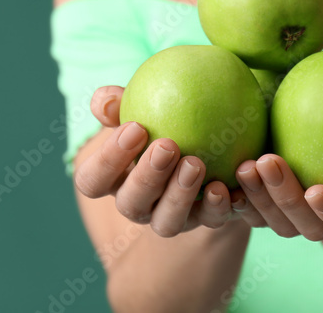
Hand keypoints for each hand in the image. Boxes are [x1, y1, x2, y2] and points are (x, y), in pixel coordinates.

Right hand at [73, 85, 252, 237]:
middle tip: (168, 146)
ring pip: (167, 222)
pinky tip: (228, 186)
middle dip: (147, 178)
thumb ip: (120, 101)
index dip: (108, 160)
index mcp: (114, 178)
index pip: (93, 180)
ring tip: (196, 163)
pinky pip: (211, 220)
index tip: (135, 128)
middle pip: (130, 204)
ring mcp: (170, 217)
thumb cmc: (161, 115)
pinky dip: (218, 206)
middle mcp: (138, 204)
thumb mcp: (141, 103)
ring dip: (180, 195)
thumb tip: (104, 100)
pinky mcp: (204, 219)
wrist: (205, 134)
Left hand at [232, 130, 322, 241]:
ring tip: (246, 164)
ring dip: (257, 198)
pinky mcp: (260, 209)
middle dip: (285, 199)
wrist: (319, 130)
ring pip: (271, 223)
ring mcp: (289, 220)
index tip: (319, 190)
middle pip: (306, 226)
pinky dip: (232, 199)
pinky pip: (244, 212)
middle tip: (269, 162)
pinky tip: (219, 174)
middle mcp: (321, 223)